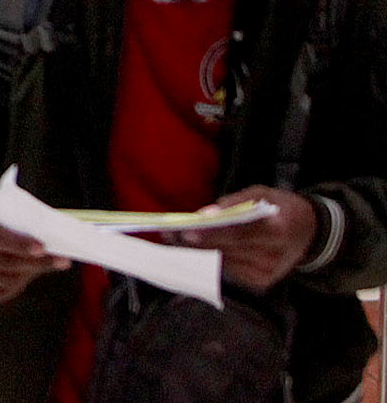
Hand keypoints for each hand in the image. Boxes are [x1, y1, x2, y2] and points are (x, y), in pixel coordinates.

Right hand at [0, 195, 67, 302]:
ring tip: (44, 264)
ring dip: (31, 273)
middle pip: (7, 263)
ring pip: (9, 279)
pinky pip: (2, 291)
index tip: (43, 247)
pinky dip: (19, 284)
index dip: (21, 245)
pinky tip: (26, 274)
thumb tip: (49, 235)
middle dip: (38, 262)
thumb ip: (15, 220)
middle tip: (62, 260)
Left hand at [184, 187, 318, 292]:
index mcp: (279, 230)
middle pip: (228, 249)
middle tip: (168, 231)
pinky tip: (193, 247)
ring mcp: (268, 273)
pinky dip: (210, 257)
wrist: (307, 233)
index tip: (188, 228)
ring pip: (224, 260)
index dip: (214, 232)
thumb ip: (234, 202)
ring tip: (172, 236)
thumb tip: (207, 215)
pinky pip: (228, 269)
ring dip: (196, 250)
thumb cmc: (279, 207)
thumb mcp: (261, 194)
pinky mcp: (260, 282)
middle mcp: (275, 256)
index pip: (241, 232)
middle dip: (196, 240)